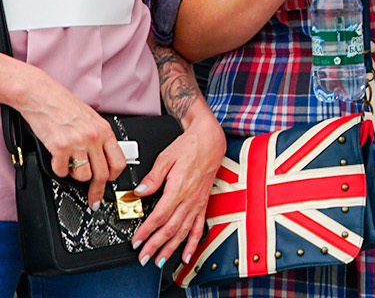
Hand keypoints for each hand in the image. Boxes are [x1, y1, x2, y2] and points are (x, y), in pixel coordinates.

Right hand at [18, 74, 124, 208]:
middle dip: (98, 189)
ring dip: (76, 176)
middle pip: (103, 174)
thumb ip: (100, 138)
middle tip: (94, 198)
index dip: (115, 177)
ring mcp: (78, 143)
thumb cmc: (65, 106)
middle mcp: (94, 137)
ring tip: (71, 166)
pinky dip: (60, 170)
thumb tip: (105, 157)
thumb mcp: (92, 119)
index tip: (109, 184)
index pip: (119, 162)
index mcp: (105, 130)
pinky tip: (58, 161)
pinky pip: (63, 171)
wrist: (43, 97)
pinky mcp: (60, 147)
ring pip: (84, 176)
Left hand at [132, 114, 223, 265]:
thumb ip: (153, 177)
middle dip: (156, 245)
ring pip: (184, 232)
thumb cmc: (189, 147)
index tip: (136, 241)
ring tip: (160, 261)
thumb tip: (139, 191)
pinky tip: (187, 254)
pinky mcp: (203, 204)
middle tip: (144, 258)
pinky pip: (199, 227)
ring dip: (171, 248)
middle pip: (171, 228)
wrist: (211, 141)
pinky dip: (193, 243)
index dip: (146, 231)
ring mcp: (198, 203)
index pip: (159, 216)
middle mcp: (190, 199)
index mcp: (179, 188)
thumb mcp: (166, 157)